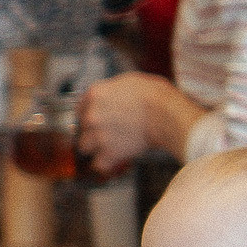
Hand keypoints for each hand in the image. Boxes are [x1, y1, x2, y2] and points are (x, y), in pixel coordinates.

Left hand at [76, 73, 208, 176]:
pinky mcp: (109, 153)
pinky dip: (106, 164)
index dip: (89, 115)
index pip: (80, 108)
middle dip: (93, 132)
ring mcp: (98, 135)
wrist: (165, 115)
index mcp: (95, 94)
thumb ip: (113, 91)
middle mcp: (92, 114)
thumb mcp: (129, 81)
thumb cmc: (155, 96)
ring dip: (96, 148)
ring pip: (85, 147)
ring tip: (109, 147)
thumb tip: (113, 96)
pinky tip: (113, 161)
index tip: (95, 121)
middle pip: (82, 128)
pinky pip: (98, 164)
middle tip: (108, 133)